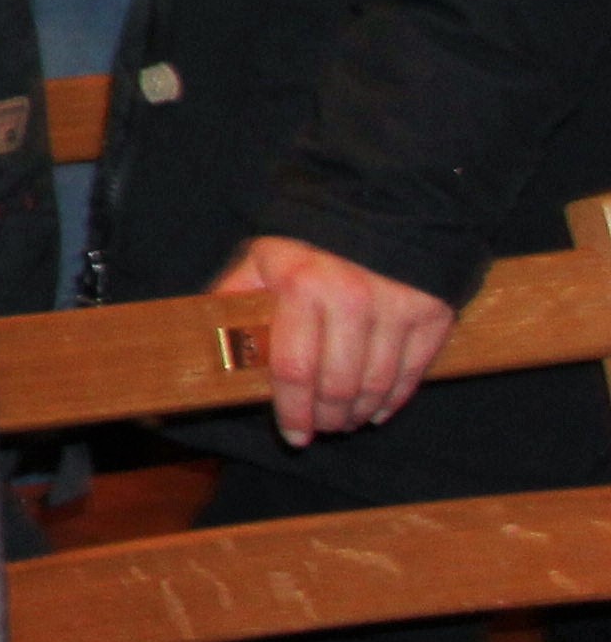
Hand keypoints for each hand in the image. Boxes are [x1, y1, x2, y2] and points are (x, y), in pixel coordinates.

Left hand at [214, 236, 460, 443]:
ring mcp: (396, 307)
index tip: (292, 436)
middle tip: (320, 430)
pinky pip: (413, 371)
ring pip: (376, 384)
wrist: (379, 205)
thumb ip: (234, 297)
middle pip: (337, 385)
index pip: (293, 369)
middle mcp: (351, 299)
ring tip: (344, 422)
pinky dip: (394, 399)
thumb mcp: (262, 258)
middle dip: (326, 418)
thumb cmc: (309, 242)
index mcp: (302, 287)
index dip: (292, 411)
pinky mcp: (432, 312)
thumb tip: (208, 337)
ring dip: (358, 413)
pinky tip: (377, 409)